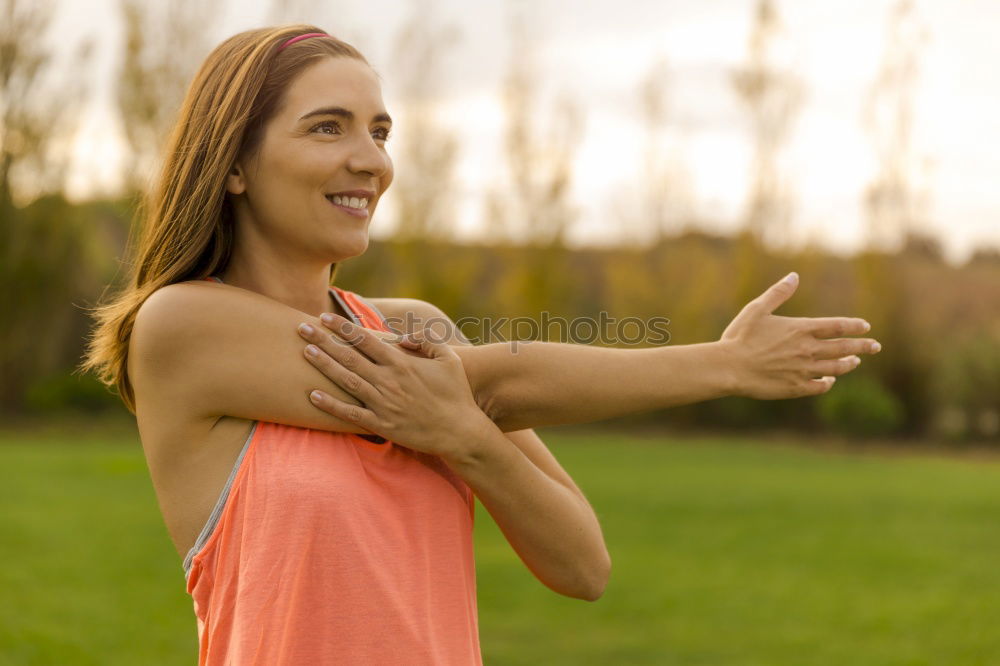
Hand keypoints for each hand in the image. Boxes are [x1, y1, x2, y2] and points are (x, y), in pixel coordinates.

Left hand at [296, 314, 492, 460]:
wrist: (460, 431)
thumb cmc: (456, 393)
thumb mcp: (448, 358)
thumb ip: (425, 341)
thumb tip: (400, 337)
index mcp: (402, 363)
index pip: (365, 339)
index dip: (342, 327)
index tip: (324, 317)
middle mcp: (389, 381)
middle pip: (349, 356)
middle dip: (323, 340)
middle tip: (301, 328)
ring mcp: (383, 404)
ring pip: (346, 381)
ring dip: (323, 365)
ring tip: (305, 352)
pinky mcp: (381, 425)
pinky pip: (350, 413)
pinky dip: (330, 405)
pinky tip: (312, 396)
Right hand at [719, 272, 881, 398]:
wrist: (728, 367)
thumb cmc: (740, 336)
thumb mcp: (757, 309)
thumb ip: (778, 293)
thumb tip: (794, 275)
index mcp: (801, 329)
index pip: (837, 326)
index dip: (854, 326)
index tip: (866, 327)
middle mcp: (807, 350)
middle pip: (844, 347)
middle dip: (863, 346)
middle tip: (875, 346)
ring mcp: (804, 370)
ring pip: (835, 368)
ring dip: (848, 364)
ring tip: (855, 362)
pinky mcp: (796, 387)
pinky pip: (820, 386)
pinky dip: (828, 382)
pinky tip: (829, 380)